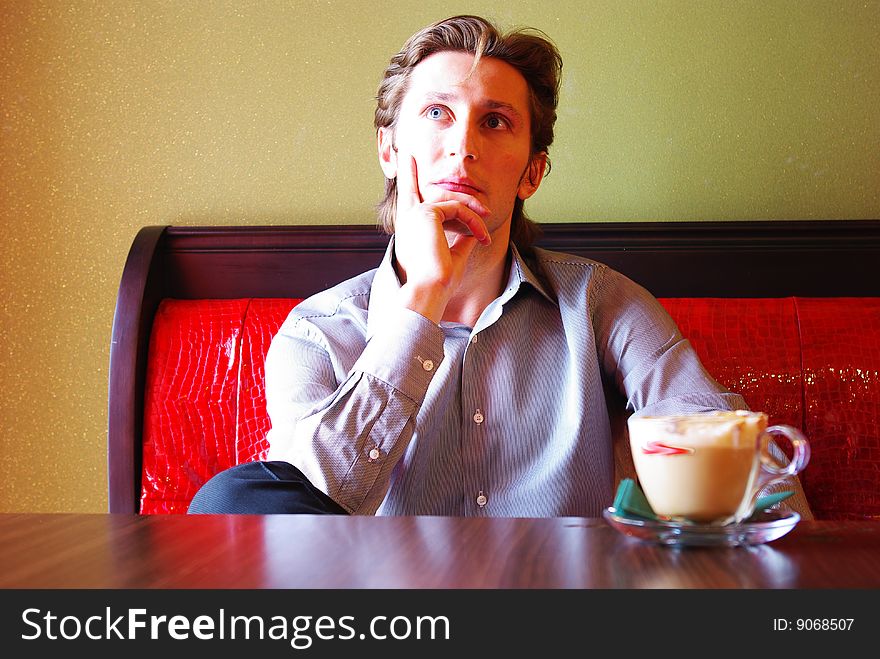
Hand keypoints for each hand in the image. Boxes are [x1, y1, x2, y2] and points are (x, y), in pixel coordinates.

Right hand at [393, 156, 491, 322]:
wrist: (429, 290)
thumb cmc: (438, 280)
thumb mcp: (451, 254)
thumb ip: (460, 238)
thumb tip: (473, 232)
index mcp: (408, 226)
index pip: (408, 194)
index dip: (408, 175)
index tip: (408, 157)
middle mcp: (407, 217)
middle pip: (424, 186)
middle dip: (441, 184)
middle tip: (483, 206)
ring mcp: (415, 213)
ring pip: (452, 202)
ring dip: (473, 217)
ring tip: (485, 236)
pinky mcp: (427, 213)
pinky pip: (458, 208)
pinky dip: (473, 221)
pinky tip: (482, 237)